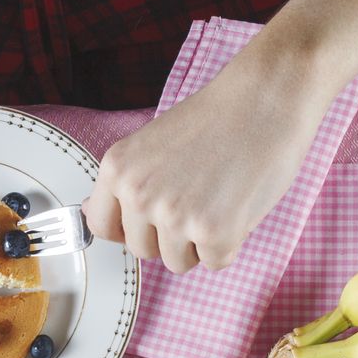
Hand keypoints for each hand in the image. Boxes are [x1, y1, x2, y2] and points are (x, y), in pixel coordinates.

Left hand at [82, 56, 329, 272]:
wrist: (269, 95)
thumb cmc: (218, 117)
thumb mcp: (150, 143)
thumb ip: (125, 183)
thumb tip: (89, 213)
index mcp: (117, 170)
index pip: (101, 226)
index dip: (131, 227)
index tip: (153, 216)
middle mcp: (139, 195)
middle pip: (143, 250)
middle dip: (171, 235)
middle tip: (201, 195)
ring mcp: (175, 217)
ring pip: (178, 262)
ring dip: (200, 242)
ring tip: (220, 197)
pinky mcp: (214, 232)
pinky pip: (215, 262)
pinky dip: (232, 241)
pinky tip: (239, 204)